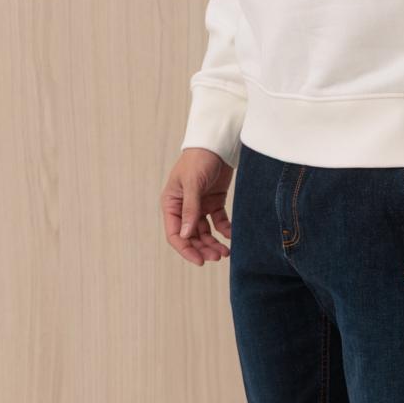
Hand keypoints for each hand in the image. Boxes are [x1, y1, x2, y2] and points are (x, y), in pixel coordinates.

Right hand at [160, 148, 233, 266]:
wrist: (216, 142)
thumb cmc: (198, 159)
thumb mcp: (193, 183)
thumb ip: (190, 209)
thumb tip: (185, 236)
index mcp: (171, 204)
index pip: (175, 234)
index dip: (186, 249)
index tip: (200, 260)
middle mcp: (183, 207)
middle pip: (191, 236)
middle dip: (203, 248)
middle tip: (218, 257)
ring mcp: (199, 205)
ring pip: (205, 232)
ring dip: (213, 243)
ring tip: (225, 252)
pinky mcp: (214, 201)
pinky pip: (218, 221)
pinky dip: (224, 230)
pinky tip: (231, 236)